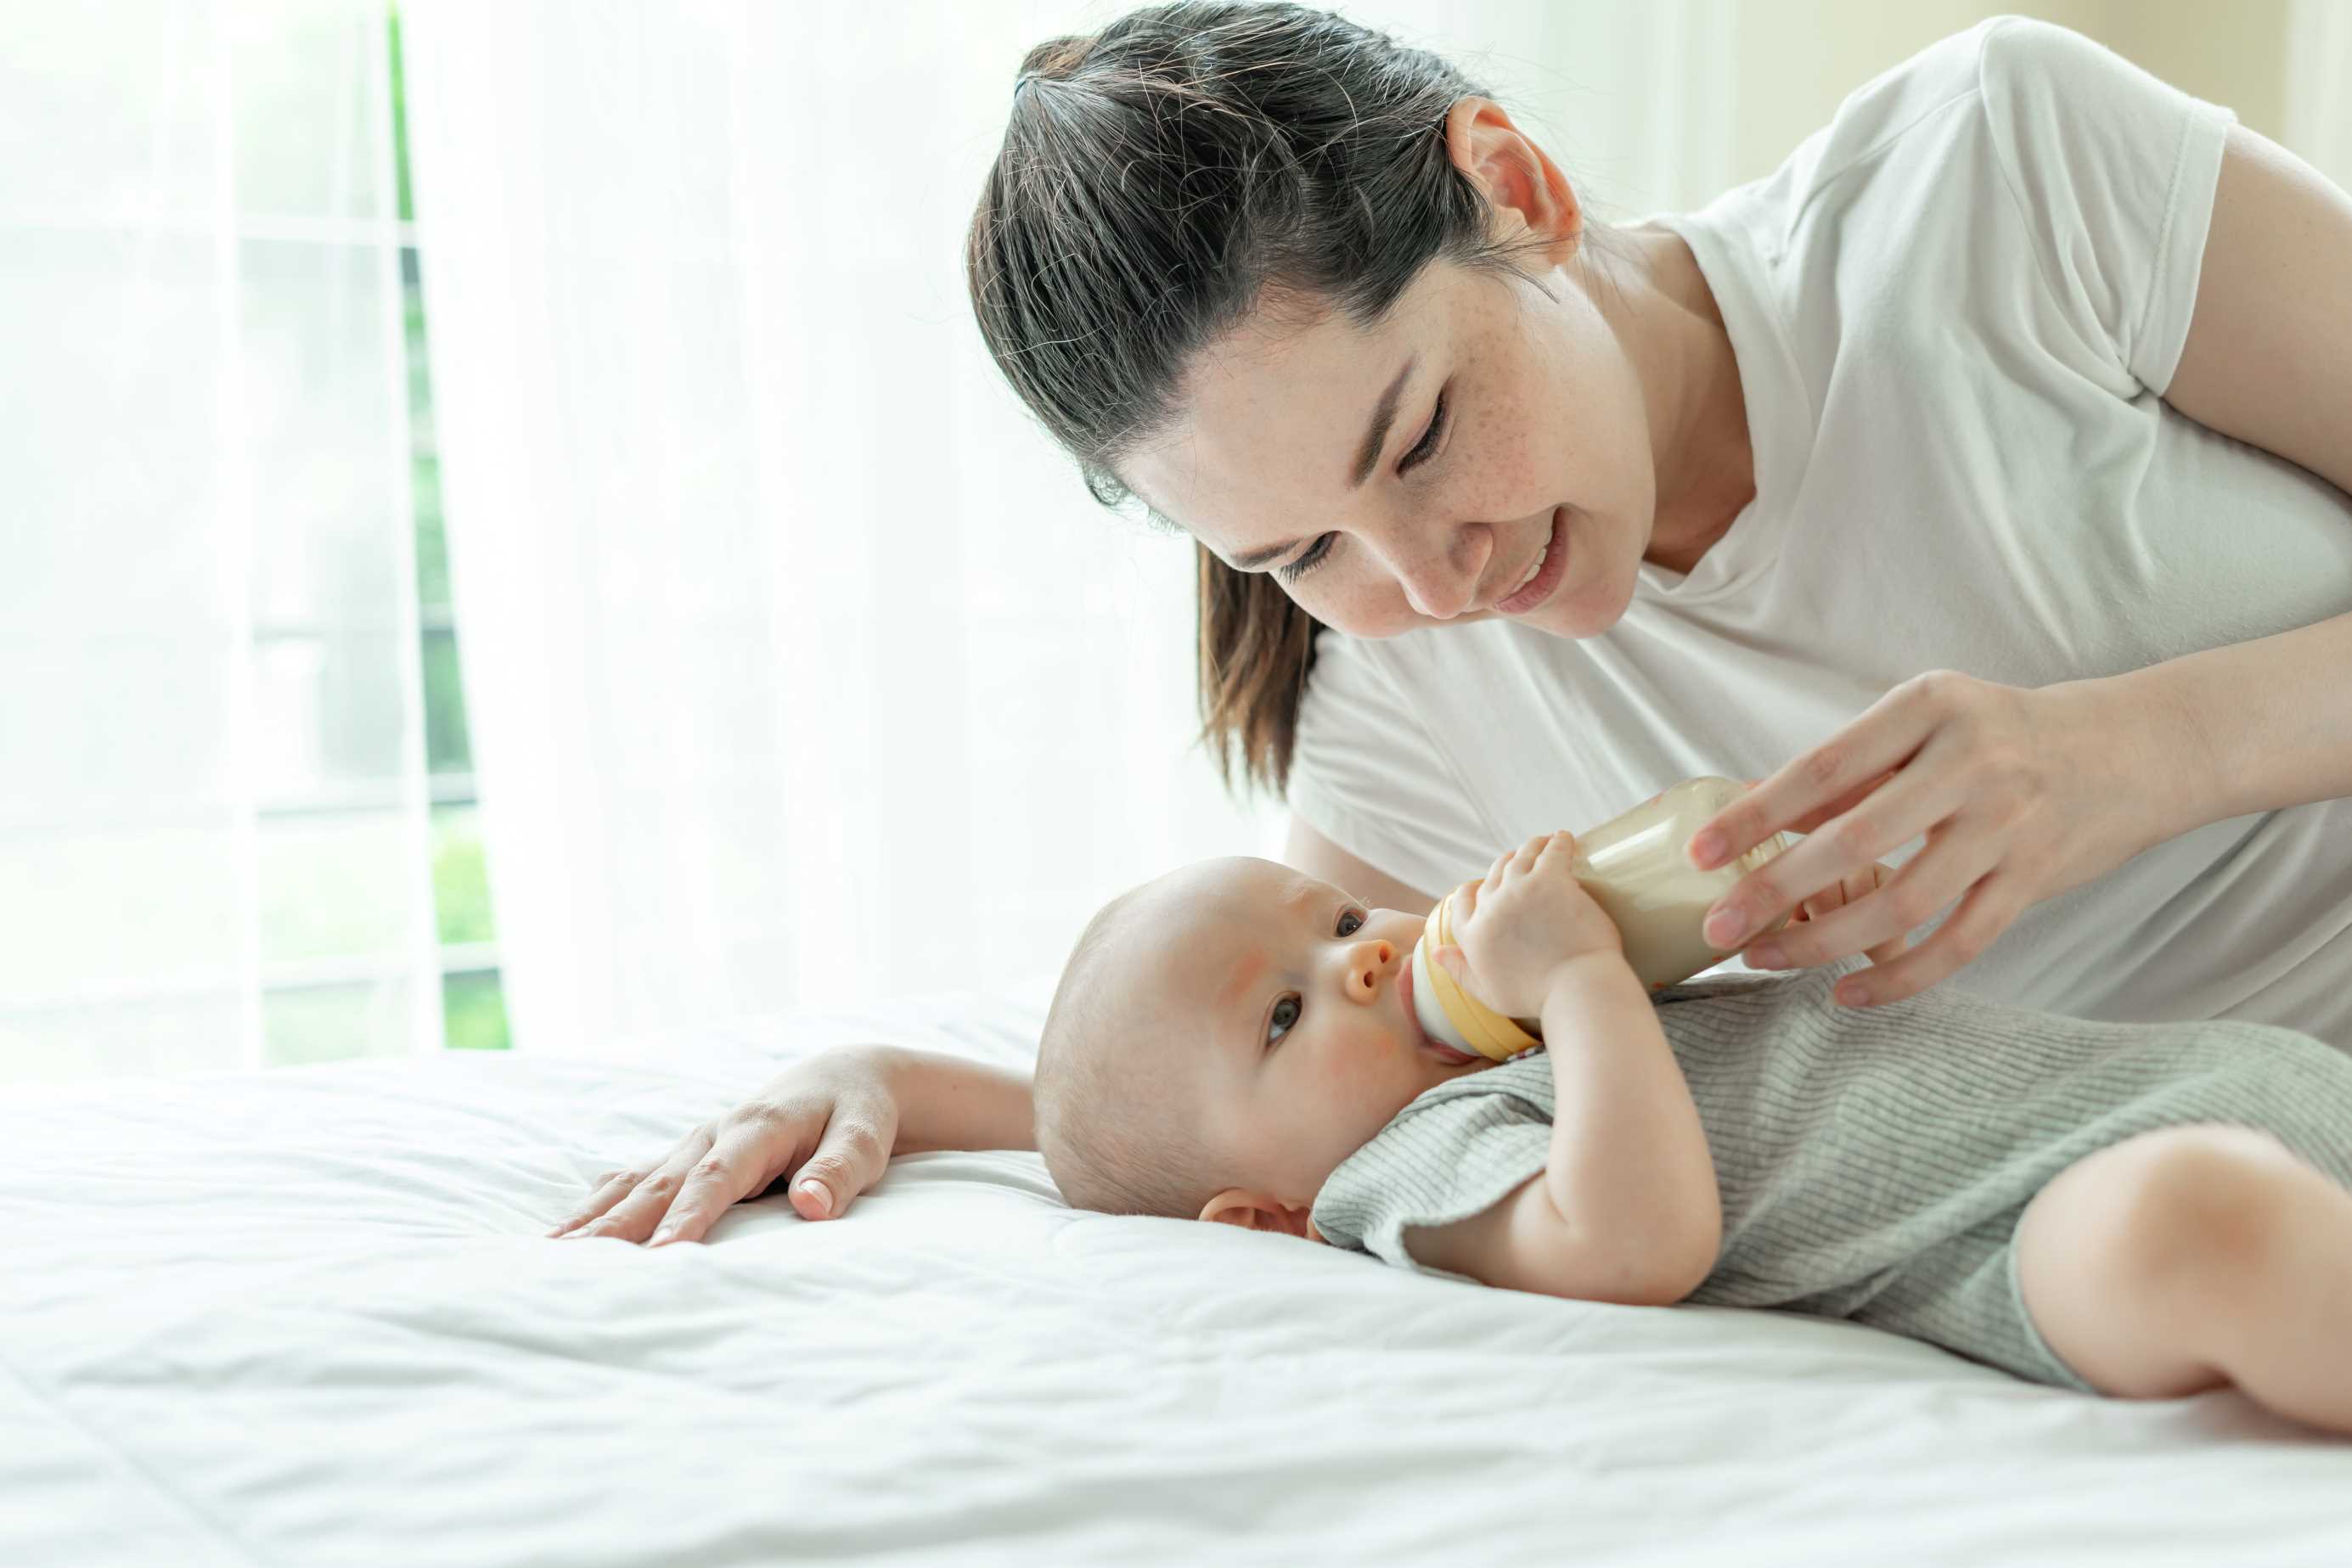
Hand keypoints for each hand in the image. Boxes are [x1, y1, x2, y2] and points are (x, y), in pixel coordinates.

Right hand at [546, 1046, 901, 1244]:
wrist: (847, 1078)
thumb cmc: (859, 1115)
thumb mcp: (864, 1138)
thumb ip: (839, 1170)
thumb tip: (809, 1205)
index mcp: (758, 1127)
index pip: (716, 1180)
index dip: (687, 1218)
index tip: (661, 1258)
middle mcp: (715, 1132)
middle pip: (659, 1184)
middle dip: (615, 1226)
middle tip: (570, 1267)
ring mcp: (696, 1143)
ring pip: (636, 1182)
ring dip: (594, 1217)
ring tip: (548, 1255)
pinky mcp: (689, 1156)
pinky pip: (636, 1180)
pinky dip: (600, 1205)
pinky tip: (566, 1235)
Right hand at [1431, 830, 1623, 1017]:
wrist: (1577, 989)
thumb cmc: (1539, 998)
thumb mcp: (1489, 994)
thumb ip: (1461, 972)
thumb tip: (1436, 953)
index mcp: (1473, 936)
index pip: (1463, 902)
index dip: (1473, 890)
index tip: (1483, 884)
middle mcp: (1490, 908)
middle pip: (1493, 875)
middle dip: (1505, 864)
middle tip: (1520, 860)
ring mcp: (1519, 890)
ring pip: (1520, 856)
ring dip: (1532, 846)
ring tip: (1544, 843)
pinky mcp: (1550, 879)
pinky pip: (1552, 850)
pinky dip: (1558, 841)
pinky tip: (1563, 838)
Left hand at [1682, 671, 2180, 1007]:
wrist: (2133, 747)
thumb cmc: (2004, 733)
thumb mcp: (1929, 722)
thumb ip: (1855, 768)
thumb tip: (1758, 814)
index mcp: (1931, 706)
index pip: (1824, 768)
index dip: (1756, 815)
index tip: (1698, 852)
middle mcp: (1973, 761)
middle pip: (1855, 840)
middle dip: (1774, 889)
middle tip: (1717, 926)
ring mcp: (2009, 824)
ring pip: (1902, 902)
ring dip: (1822, 941)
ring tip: (1764, 958)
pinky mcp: (2036, 878)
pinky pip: (1957, 944)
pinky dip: (1898, 977)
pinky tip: (1847, 992)